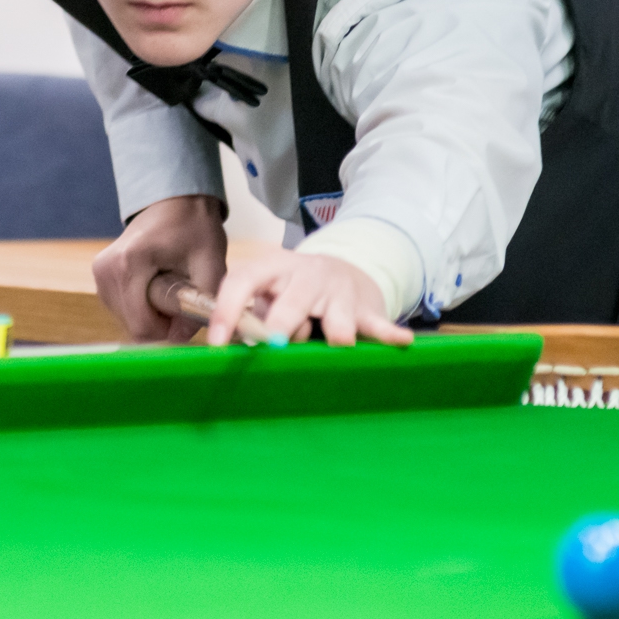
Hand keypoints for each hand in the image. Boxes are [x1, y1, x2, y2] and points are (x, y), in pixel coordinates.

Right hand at [91, 195, 227, 343]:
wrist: (174, 201)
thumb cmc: (194, 225)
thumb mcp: (211, 262)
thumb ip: (202, 301)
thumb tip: (182, 337)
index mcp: (129, 263)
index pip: (142, 325)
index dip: (169, 330)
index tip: (188, 314)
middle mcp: (106, 270)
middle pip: (133, 325)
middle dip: (162, 322)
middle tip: (182, 297)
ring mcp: (100, 273)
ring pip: (127, 320)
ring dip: (152, 315)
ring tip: (170, 287)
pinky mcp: (100, 276)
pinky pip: (122, 309)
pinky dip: (142, 307)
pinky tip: (156, 286)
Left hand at [208, 239, 415, 349]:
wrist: (343, 271)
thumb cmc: (293, 294)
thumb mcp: (269, 295)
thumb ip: (251, 317)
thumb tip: (223, 351)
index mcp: (273, 268)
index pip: (243, 280)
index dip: (228, 310)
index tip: (218, 343)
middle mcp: (306, 275)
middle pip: (292, 303)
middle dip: (283, 326)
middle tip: (278, 346)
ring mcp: (338, 291)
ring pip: (335, 319)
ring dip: (333, 336)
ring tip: (336, 344)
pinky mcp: (365, 309)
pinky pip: (376, 323)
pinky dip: (387, 334)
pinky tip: (400, 341)